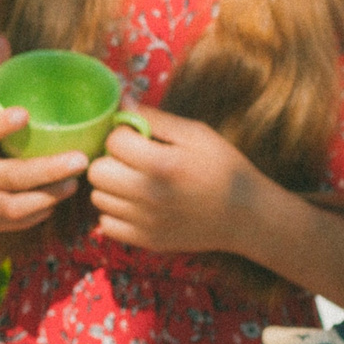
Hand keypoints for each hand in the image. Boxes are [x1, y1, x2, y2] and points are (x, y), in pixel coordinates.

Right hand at [0, 35, 91, 237]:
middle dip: (46, 170)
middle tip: (80, 159)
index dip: (0, 126)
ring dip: (47, 196)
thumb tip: (2, 38)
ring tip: (74, 183)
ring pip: (14, 206)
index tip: (24, 114)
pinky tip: (56, 201)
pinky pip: (14, 222)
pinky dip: (36, 214)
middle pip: (9, 176)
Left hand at [85, 108, 270, 256]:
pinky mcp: (146, 241)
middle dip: (111, 160)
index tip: (139, 138)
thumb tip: (121, 101)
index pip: (113, 141)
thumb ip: (155, 119)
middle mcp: (148, 194)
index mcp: (161, 163)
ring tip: (135, 182)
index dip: (123, 134)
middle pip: (97, 171)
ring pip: (98, 198)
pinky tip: (135, 204)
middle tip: (132, 160)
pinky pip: (106, 224)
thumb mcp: (196, 134)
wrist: (247, 216)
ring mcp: (145, 221)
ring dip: (111, 186)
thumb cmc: (224, 168)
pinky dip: (115, 213)